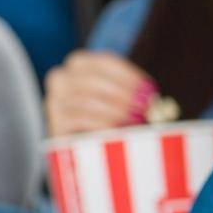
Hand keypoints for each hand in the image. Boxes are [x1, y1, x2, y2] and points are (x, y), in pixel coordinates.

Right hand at [43, 51, 157, 136]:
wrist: (86, 150)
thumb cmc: (111, 118)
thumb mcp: (125, 102)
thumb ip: (139, 100)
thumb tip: (158, 106)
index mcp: (80, 64)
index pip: (104, 61)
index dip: (128, 75)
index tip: (148, 88)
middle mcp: (61, 78)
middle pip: (91, 79)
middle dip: (122, 93)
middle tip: (145, 106)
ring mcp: (54, 100)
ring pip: (85, 99)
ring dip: (115, 110)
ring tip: (136, 120)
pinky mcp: (54, 124)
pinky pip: (78, 119)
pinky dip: (102, 123)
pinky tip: (118, 130)